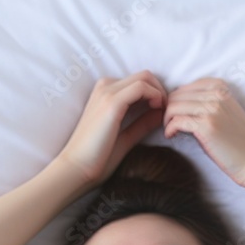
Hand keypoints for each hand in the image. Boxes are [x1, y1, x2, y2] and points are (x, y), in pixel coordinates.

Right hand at [57, 71, 167, 187]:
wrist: (77, 169)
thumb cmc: (97, 157)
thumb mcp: (125, 137)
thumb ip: (142, 123)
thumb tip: (161, 113)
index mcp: (105, 93)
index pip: (139, 81)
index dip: (157, 93)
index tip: (164, 111)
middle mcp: (105, 87)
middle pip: (144, 76)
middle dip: (162, 90)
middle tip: (168, 111)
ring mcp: (107, 93)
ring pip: (144, 78)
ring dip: (160, 92)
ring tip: (164, 113)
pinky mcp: (111, 102)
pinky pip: (141, 87)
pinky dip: (156, 96)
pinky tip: (158, 111)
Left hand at [162, 78, 244, 187]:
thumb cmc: (240, 142)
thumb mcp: (225, 113)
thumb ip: (205, 103)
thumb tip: (176, 104)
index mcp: (220, 87)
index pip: (184, 88)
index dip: (175, 103)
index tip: (175, 117)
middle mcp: (216, 94)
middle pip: (175, 96)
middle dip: (168, 111)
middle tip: (169, 126)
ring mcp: (212, 108)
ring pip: (173, 107)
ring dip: (167, 120)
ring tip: (171, 131)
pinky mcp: (206, 126)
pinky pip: (176, 121)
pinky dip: (169, 129)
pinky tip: (172, 136)